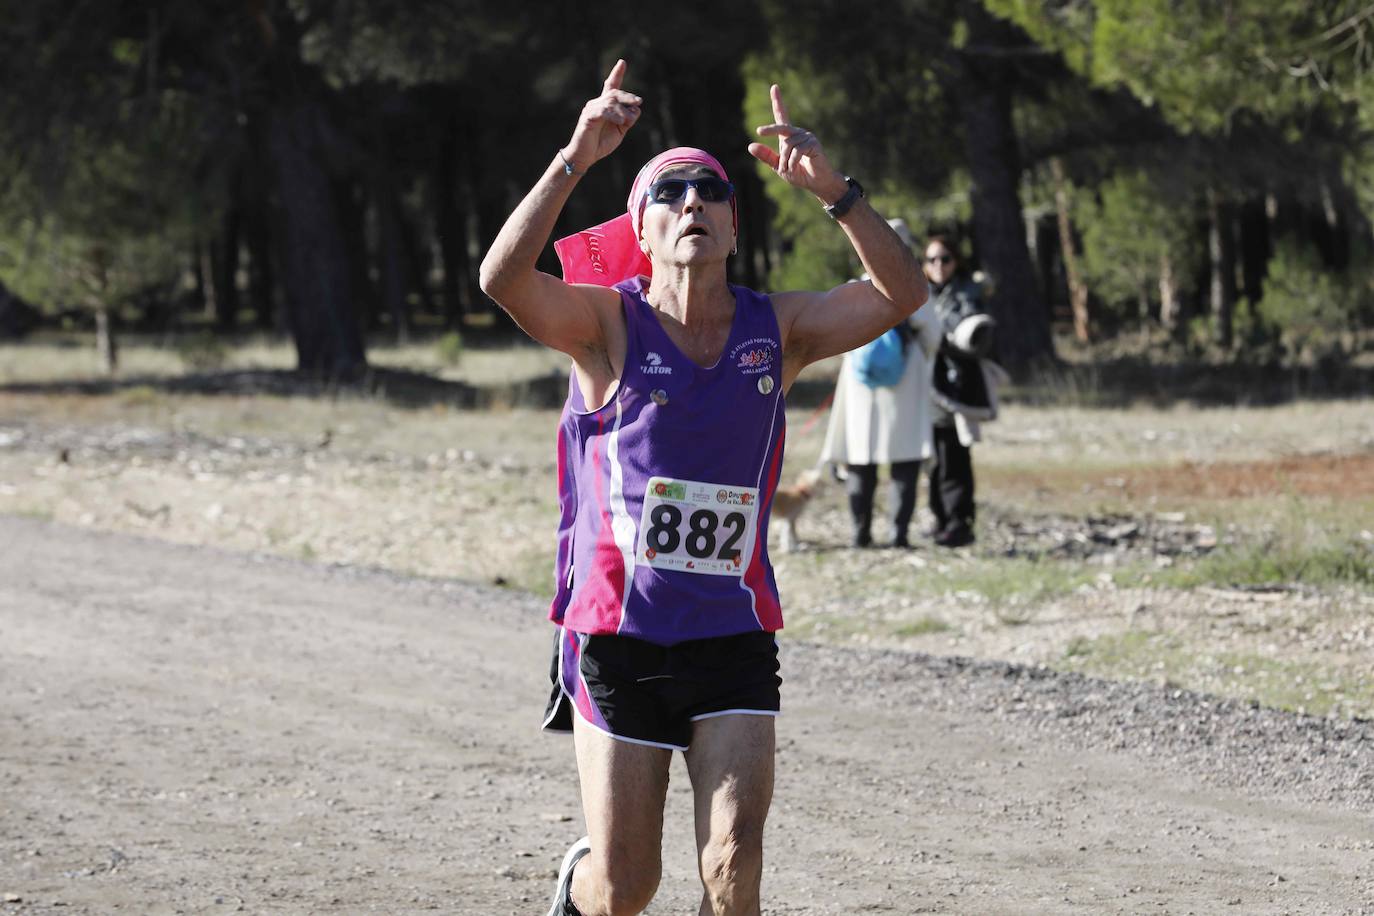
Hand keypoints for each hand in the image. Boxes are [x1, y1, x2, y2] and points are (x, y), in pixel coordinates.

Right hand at [562, 59, 641, 171]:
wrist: (585, 156)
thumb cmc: (601, 143)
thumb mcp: (620, 131)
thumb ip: (628, 119)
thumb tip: (636, 109)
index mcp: (605, 106)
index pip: (611, 86)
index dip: (616, 74)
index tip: (622, 62)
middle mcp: (597, 104)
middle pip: (614, 93)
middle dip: (628, 96)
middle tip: (639, 101)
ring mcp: (591, 109)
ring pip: (610, 101)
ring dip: (623, 110)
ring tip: (627, 121)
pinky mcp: (588, 117)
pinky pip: (603, 111)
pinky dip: (614, 115)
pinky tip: (621, 121)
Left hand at [748, 84, 846, 202]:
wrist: (815, 183)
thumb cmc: (799, 173)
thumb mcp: (779, 166)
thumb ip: (766, 156)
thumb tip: (750, 146)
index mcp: (788, 136)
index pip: (782, 116)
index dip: (778, 102)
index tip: (774, 87)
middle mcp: (798, 133)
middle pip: (782, 127)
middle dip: (770, 129)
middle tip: (759, 131)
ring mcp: (807, 137)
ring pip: (788, 145)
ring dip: (784, 160)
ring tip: (788, 168)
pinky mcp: (814, 144)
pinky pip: (797, 151)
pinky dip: (793, 161)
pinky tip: (796, 167)